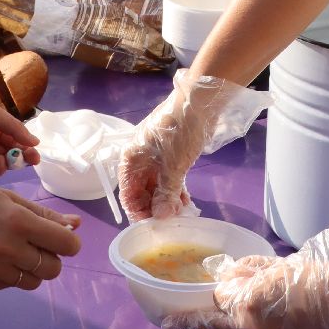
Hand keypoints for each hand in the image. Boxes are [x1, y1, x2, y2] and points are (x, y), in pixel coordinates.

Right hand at [0, 178, 81, 290]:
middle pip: (53, 269)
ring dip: (32, 268)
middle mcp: (9, 249)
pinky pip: (10, 285)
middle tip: (36, 243)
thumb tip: (75, 225)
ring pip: (33, 282)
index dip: (69, 242)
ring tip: (15, 250)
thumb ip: (43, 215)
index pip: (66, 245)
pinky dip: (11, 274)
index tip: (62, 237)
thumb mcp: (8, 198)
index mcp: (19, 222)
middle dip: (52, 257)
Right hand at [119, 70, 270, 220]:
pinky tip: (185, 202)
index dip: (138, 212)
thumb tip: (161, 217)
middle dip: (155, 208)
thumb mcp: (172, 166)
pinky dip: (175, 190)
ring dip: (167, 201)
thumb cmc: (179, 132)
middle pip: (142, 191)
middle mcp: (140, 159)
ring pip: (156, 186)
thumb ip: (166, 193)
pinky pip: (169, 178)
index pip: (128, 193)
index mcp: (131, 158)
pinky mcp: (171, 155)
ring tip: (182, 213)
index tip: (152, 227)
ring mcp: (156, 156)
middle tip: (171, 222)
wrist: (200, 102)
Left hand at [163, 220, 328, 328]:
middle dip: (225, 306)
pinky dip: (266, 317)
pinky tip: (285, 304)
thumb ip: (245, 273)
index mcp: (249, 308)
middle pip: (228, 318)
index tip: (165, 320)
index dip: (188, 313)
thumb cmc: (314, 278)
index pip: (211, 309)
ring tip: (274, 291)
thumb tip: (227, 280)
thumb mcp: (274, 267)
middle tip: (225, 291)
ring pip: (247, 324)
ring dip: (250, 310)